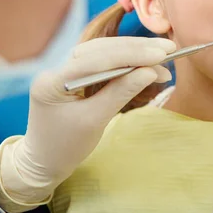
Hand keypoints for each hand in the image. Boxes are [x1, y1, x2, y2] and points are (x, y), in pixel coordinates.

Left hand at [0, 36, 174, 211]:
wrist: (44, 162)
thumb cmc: (66, 147)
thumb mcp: (95, 122)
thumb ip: (120, 93)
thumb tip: (149, 71)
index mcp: (53, 81)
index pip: (96, 59)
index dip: (131, 54)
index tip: (161, 54)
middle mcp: (58, 69)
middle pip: (101, 49)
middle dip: (136, 49)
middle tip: (168, 50)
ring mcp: (66, 71)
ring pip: (104, 53)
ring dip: (134, 53)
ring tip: (163, 59)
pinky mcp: (77, 76)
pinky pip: (104, 63)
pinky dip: (126, 64)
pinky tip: (146, 67)